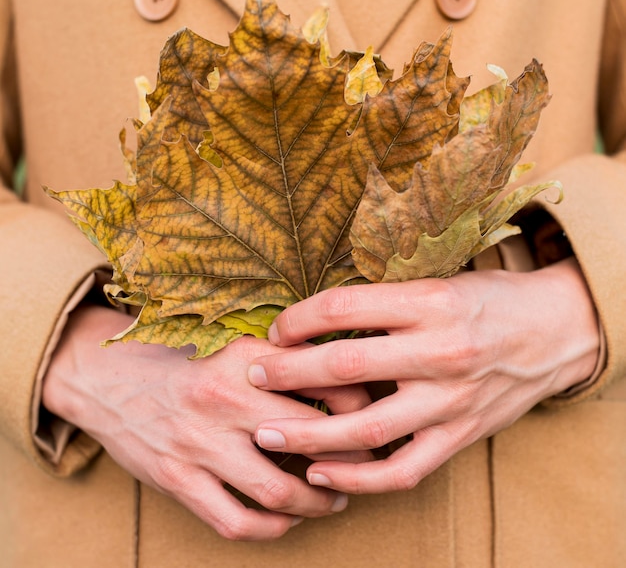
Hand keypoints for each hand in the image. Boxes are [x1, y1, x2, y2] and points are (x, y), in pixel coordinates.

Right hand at [43, 305, 370, 539]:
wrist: (105, 377)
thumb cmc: (177, 359)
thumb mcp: (227, 344)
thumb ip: (275, 359)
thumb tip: (335, 373)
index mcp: (243, 358)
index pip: (322, 382)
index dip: (358, 403)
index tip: (372, 413)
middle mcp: (225, 400)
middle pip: (311, 439)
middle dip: (350, 458)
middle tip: (366, 462)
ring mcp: (199, 444)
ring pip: (279, 491)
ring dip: (317, 503)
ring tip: (333, 499)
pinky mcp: (178, 479)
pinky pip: (236, 521)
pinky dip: (271, 530)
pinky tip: (284, 521)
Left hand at [247, 258, 599, 493]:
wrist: (554, 330)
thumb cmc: (486, 300)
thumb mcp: (438, 281)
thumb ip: (384, 300)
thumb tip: (316, 316)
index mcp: (430, 302)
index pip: (344, 308)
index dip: (298, 319)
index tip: (275, 330)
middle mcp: (441, 350)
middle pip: (346, 366)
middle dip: (287, 373)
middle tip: (251, 376)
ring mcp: (451, 400)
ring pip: (368, 427)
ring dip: (309, 433)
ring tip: (265, 433)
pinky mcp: (461, 435)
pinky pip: (403, 469)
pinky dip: (357, 478)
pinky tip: (321, 473)